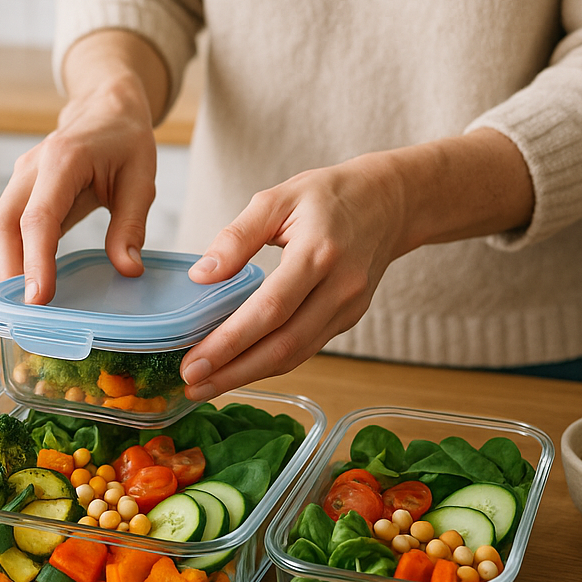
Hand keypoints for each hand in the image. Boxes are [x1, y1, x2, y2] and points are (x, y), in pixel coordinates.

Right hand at [0, 30, 168, 302]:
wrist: (105, 109)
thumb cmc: (125, 141)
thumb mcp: (141, 179)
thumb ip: (132, 225)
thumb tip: (127, 270)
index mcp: (62, 161)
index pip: (38, 218)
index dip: (34, 261)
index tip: (37, 299)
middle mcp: (30, 170)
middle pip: (0, 228)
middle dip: (8, 274)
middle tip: (27, 315)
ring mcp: (18, 181)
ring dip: (3, 270)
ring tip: (25, 308)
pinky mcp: (17, 193)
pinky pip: (0, 230)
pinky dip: (6, 259)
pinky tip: (25, 283)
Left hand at [179, 129, 534, 397]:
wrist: (389, 201)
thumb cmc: (328, 195)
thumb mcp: (276, 199)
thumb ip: (237, 236)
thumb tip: (201, 275)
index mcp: (318, 254)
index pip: (270, 309)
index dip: (231, 342)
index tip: (194, 363)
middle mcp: (339, 288)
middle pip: (283, 345)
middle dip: (234, 372)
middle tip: (193, 386)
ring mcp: (348, 307)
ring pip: (296, 355)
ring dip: (249, 376)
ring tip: (206, 385)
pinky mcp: (348, 318)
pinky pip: (305, 348)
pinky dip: (270, 363)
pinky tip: (238, 368)